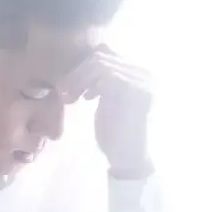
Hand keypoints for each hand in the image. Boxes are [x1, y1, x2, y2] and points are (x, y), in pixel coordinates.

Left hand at [60, 44, 153, 177]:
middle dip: (77, 74)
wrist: (128, 158)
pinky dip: (87, 85)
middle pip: (102, 56)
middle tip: (64, 92)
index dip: (83, 67)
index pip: (107, 54)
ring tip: (70, 98)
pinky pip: (105, 76)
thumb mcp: (108, 102)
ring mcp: (143, 81)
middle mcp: (147, 74)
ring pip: (100, 64)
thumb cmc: (116, 134)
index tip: (72, 88)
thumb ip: (103, 83)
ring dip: (79, 80)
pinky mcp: (136, 91)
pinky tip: (83, 100)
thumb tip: (89, 62)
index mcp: (141, 74)